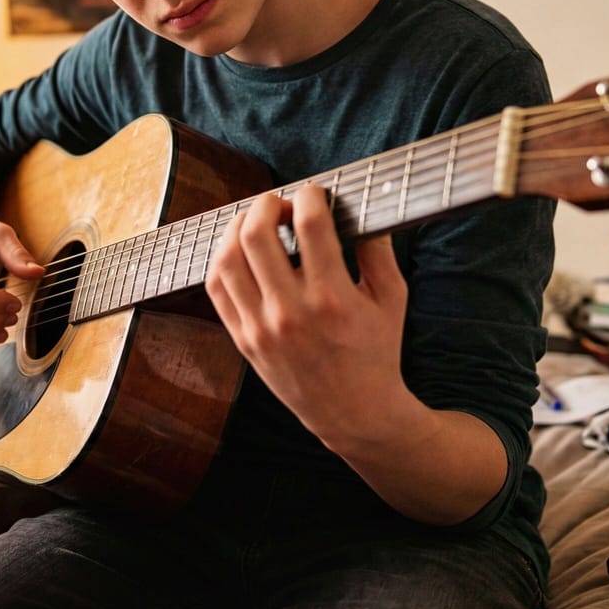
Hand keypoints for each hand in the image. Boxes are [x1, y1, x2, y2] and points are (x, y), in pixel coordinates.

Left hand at [206, 183, 410, 447]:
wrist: (354, 414)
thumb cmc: (377, 352)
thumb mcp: (392, 299)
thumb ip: (378, 250)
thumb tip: (362, 205)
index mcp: (333, 299)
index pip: (310, 226)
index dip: (309, 196)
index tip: (314, 194)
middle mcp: (291, 313)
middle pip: (256, 235)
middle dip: (266, 204)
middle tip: (281, 203)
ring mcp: (261, 328)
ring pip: (227, 258)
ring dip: (238, 226)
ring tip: (256, 221)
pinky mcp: (243, 340)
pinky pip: (216, 288)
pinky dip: (223, 258)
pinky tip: (240, 249)